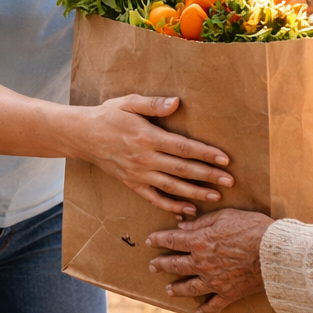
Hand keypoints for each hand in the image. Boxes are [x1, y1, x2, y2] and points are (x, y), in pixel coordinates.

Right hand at [78, 95, 233, 215]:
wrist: (83, 135)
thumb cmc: (108, 115)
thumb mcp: (129, 102)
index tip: (224, 158)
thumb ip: (153, 104)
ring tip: (216, 197)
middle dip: (208, 176)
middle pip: (182, 169)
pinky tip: (188, 210)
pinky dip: (171, 206)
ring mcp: (138, 174)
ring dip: (195, 193)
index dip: (205, 153)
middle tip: (230, 181)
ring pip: (172, 187)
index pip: (183, 147)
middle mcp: (145, 158)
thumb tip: (176, 102)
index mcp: (147, 137)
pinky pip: (154, 198)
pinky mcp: (132, 184)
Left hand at [146, 208, 272, 312]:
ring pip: (190, 288)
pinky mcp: (229, 293)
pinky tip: (199, 312)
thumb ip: (201, 223)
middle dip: (162, 265)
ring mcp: (214, 281)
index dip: (159, 239)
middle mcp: (202, 264)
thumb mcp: (225, 216)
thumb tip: (182, 225)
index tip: (149, 240)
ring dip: (177, 289)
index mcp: (199, 242)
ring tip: (168, 290)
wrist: (274, 252)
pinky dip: (206, 310)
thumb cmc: (252, 229)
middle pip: (176, 265)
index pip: (172, 240)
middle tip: (152, 266)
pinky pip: (214, 305)